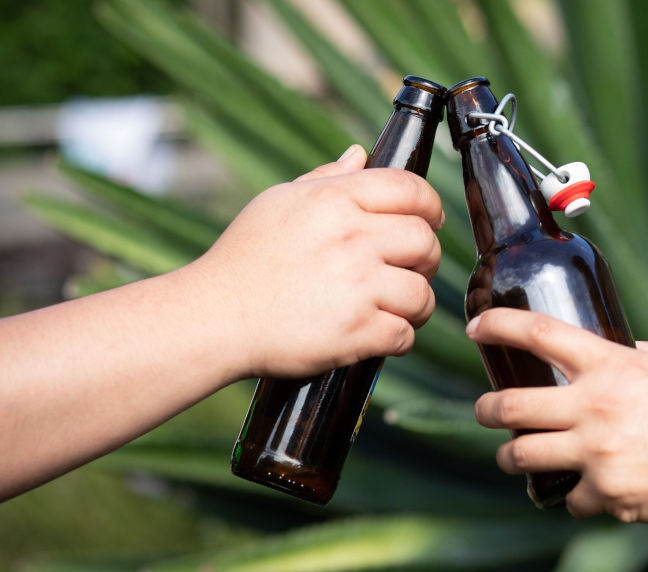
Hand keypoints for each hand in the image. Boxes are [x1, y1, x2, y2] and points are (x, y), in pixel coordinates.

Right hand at [189, 144, 442, 377]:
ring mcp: (356, 287)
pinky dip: (399, 338)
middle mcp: (351, 239)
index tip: (431, 221)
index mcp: (335, 200)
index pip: (411, 190)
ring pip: (422, 293)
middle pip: (426, 242)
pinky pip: (405, 335)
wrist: (214, 317)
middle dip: (427, 258)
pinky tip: (381, 333)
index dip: (431, 207)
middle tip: (412, 269)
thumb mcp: (278, 203)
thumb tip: (360, 154)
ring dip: (417, 304)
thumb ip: (326, 178)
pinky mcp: (356, 332)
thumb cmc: (243, 258)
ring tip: (399, 307)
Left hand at [467, 308, 647, 524]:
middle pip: (510, 407)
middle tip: (485, 410)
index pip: (539, 334)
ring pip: (521, 457)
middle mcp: (594, 409)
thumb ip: (634, 358)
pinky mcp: (608, 496)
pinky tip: (587, 489)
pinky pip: (569, 498)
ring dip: (511, 456)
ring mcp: (596, 456)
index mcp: (610, 367)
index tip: (477, 326)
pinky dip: (573, 494)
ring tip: (513, 455)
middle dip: (486, 410)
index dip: (499, 327)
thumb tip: (615, 354)